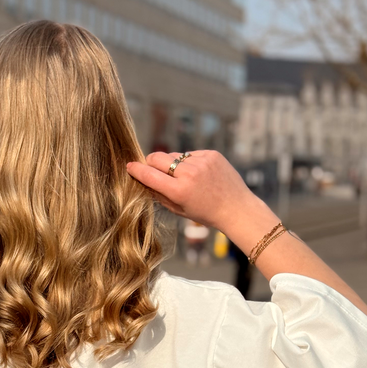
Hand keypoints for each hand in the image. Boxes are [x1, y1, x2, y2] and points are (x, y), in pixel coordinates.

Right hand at [126, 151, 258, 235]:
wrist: (236, 207)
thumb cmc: (206, 213)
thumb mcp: (179, 210)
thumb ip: (160, 194)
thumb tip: (143, 180)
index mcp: (179, 191)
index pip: (149, 175)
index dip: (136, 170)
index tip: (129, 166)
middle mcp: (189, 173)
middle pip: (158, 157)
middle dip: (151, 162)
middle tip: (152, 169)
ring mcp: (201, 161)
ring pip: (174, 155)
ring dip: (172, 164)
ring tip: (184, 177)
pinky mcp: (211, 154)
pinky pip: (190, 154)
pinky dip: (189, 162)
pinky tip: (198, 173)